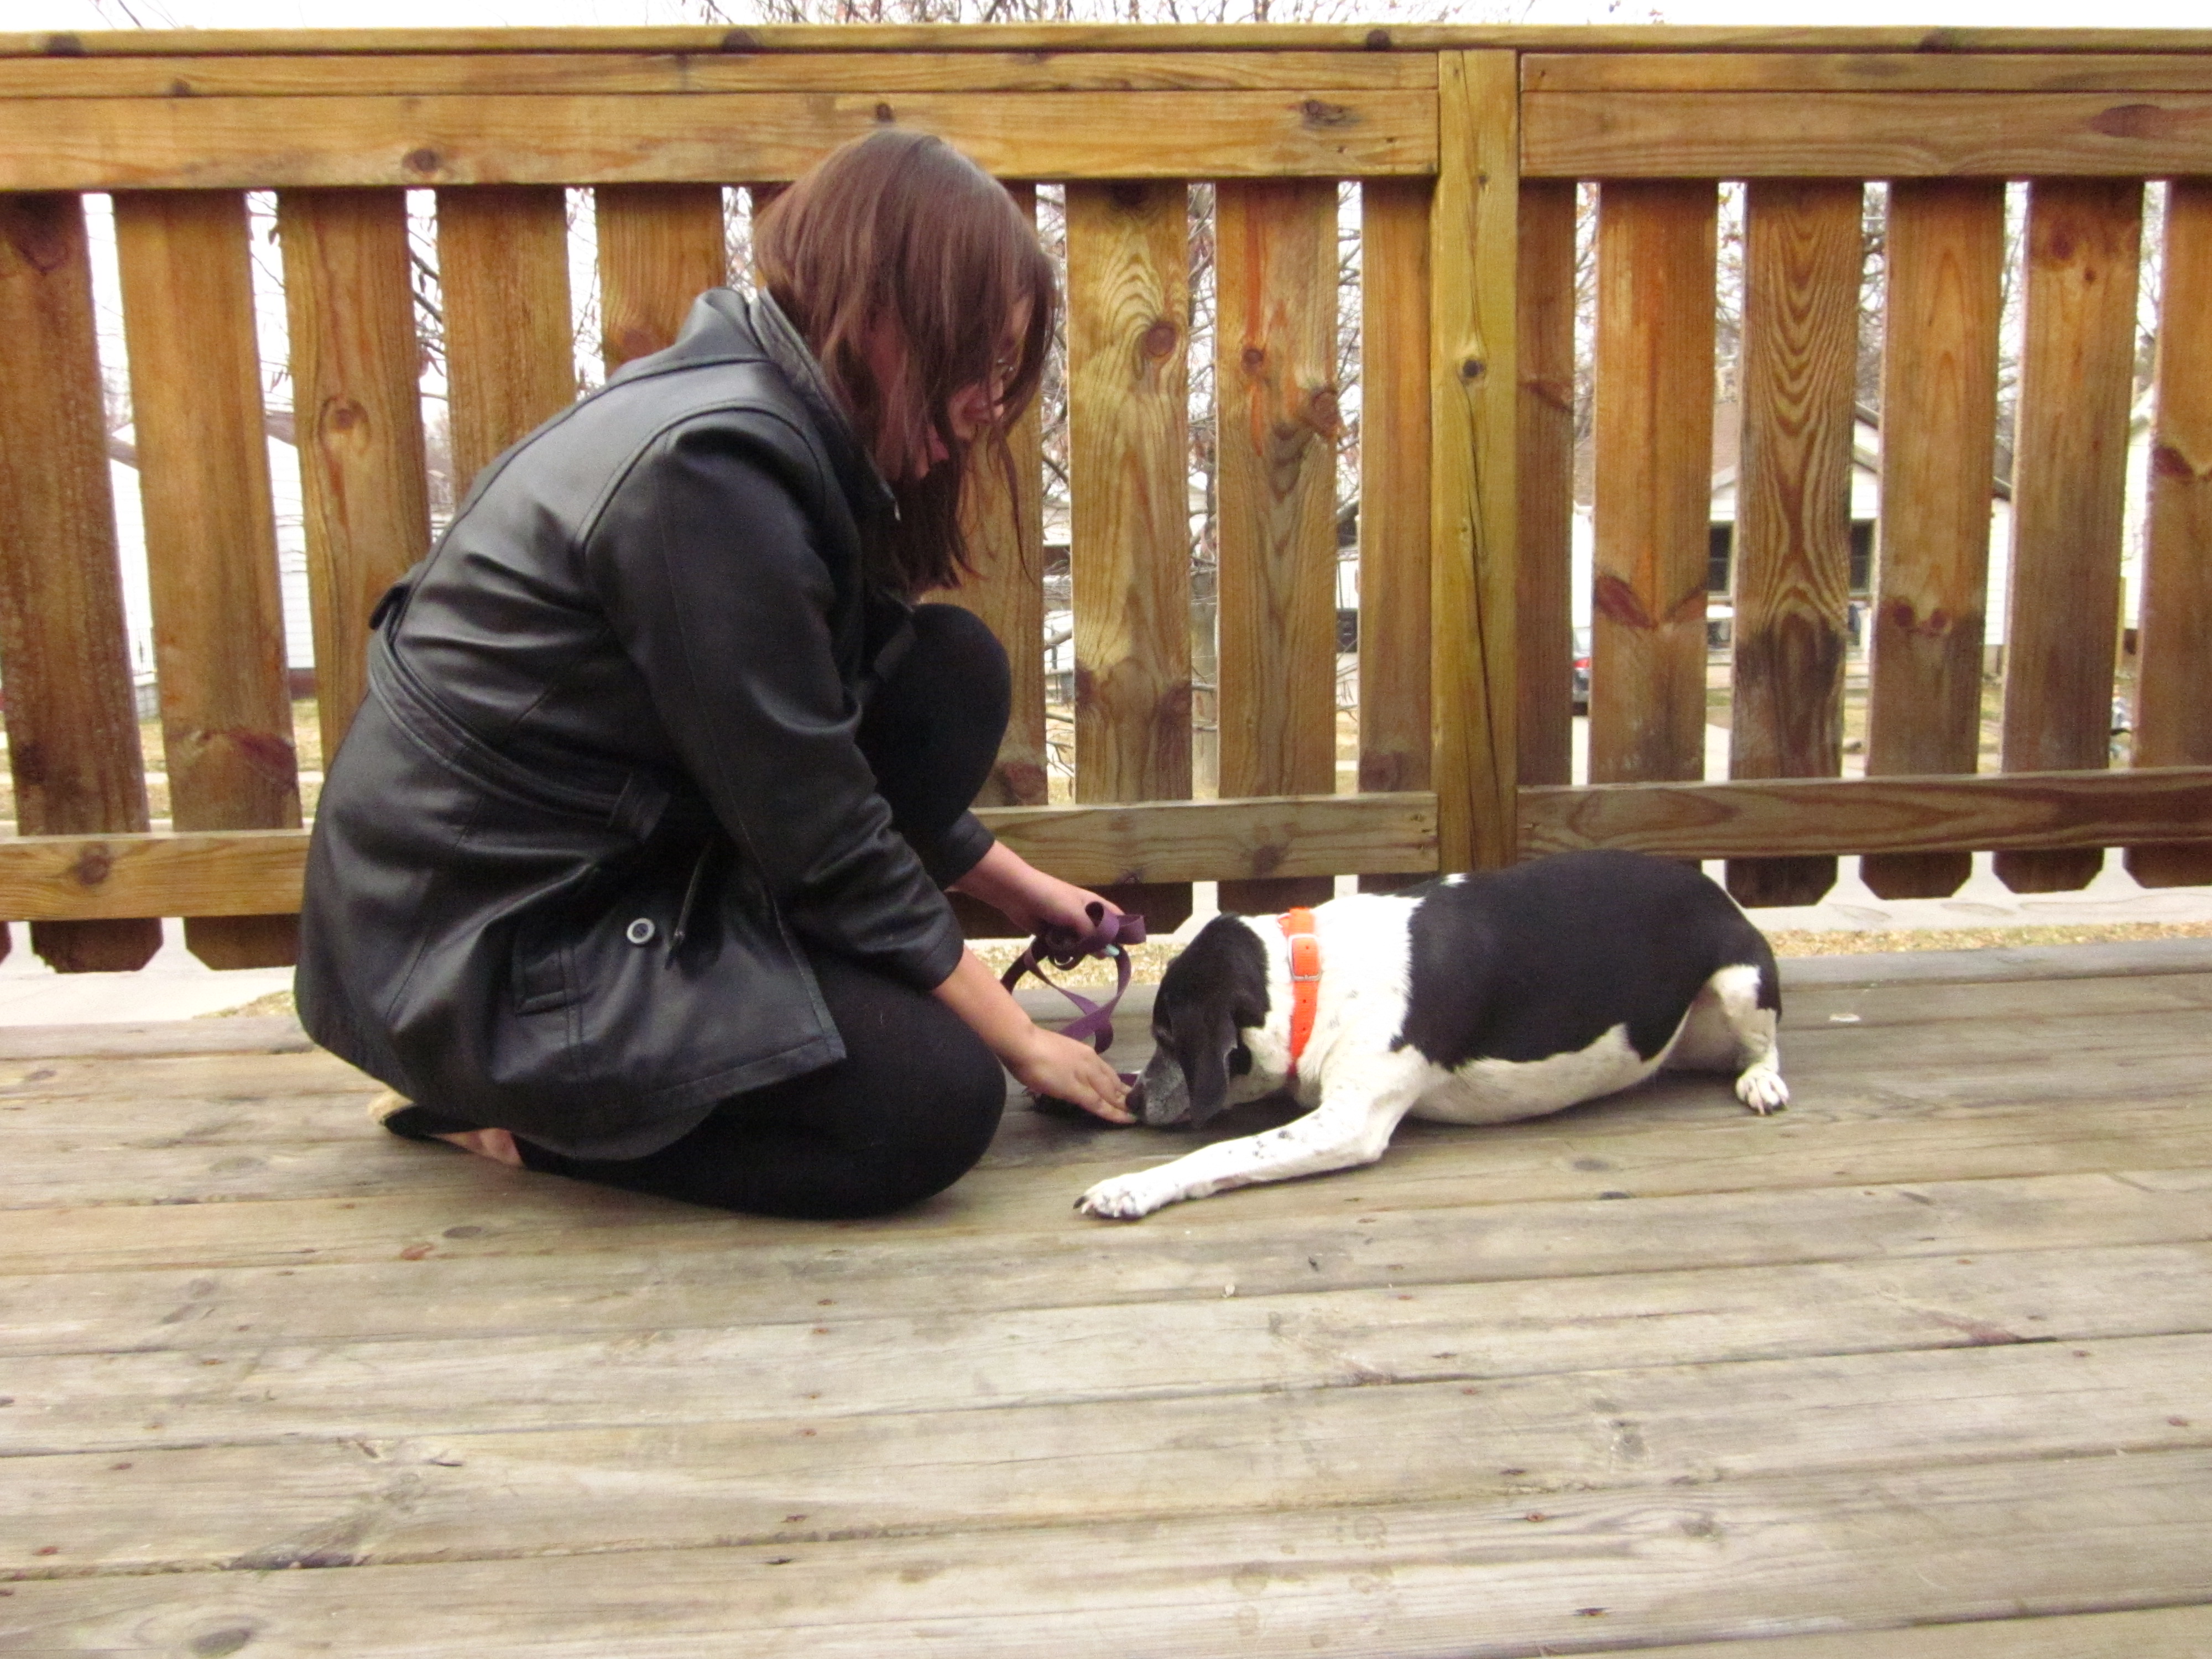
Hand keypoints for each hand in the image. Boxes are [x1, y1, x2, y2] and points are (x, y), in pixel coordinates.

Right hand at [931, 949, 1132, 1125]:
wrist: (1023, 1043)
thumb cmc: (1031, 1047)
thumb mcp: (1056, 1055)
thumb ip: (1065, 1065)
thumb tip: (1066, 1076)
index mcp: (1085, 1054)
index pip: (1107, 1071)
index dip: (1118, 1084)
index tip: (1126, 1092)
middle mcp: (1090, 1062)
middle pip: (1113, 1082)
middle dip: (1125, 1095)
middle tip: (1138, 1107)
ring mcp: (1086, 1075)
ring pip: (1110, 1093)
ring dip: (1123, 1105)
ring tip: (1135, 1116)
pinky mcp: (1078, 1089)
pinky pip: (1099, 1104)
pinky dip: (1113, 1113)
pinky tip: (1124, 1119)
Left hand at [952, 842, 1120, 940]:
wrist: (1018, 894)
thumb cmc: (1051, 898)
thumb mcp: (1076, 915)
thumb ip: (1092, 934)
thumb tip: (1108, 954)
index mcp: (1093, 904)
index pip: (1116, 917)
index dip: (1123, 931)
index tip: (1125, 948)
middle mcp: (1083, 915)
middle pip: (1098, 934)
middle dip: (1098, 945)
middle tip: (1097, 957)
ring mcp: (1067, 925)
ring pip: (1081, 943)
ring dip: (1079, 950)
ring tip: (1075, 953)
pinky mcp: (1053, 934)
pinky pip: (1064, 947)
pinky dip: (1063, 952)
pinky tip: (1061, 955)